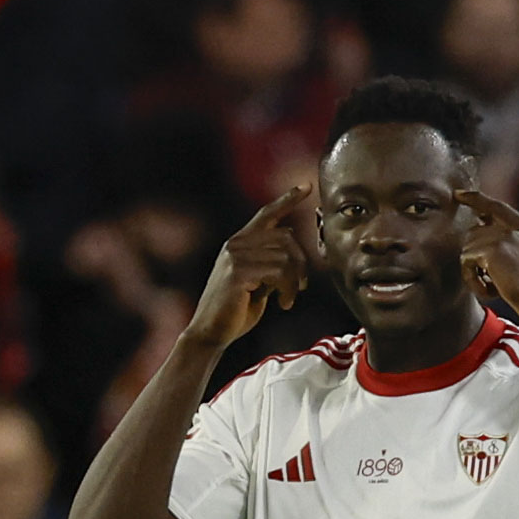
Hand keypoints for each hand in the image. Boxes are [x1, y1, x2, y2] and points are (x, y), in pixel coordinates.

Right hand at [183, 185, 312, 349]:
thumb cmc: (236, 309)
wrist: (211, 332)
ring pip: (285, 257)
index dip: (287, 199)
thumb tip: (290, 240)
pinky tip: (283, 304)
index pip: (266, 214)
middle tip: (301, 287)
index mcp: (239, 242)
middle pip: (286, 238)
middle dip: (301, 264)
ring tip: (289, 299)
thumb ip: (270, 260)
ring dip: (294, 281)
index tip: (307, 186)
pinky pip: (278, 272)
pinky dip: (287, 290)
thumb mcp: (257, 281)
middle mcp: (236, 244)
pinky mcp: (237, 273)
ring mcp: (235, 257)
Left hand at [455, 190, 518, 325]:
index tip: (459, 195)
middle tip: (487, 279)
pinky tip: (490, 292)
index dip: (476, 199)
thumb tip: (484, 246)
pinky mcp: (494, 250)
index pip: (498, 207)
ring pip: (468, 246)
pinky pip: (466, 260)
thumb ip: (516, 248)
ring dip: (474, 272)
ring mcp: (507, 237)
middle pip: (475, 230)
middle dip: (473, 256)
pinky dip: (473, 280)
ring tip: (492, 287)